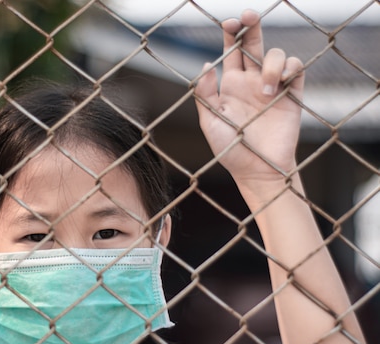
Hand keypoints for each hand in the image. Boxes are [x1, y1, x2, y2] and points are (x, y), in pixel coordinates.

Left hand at [195, 10, 303, 188]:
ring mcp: (273, 86)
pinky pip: (296, 68)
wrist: (257, 170)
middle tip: (248, 15)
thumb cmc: (229, 150)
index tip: (229, 24)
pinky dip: (290, 68)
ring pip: (275, 54)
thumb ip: (205, 93)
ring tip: (266, 90)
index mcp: (230, 84)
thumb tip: (206, 64)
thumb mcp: (210, 122)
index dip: (231, 33)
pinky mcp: (292, 94)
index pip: (232, 51)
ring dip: (271, 64)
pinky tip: (281, 83)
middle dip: (252, 25)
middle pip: (254, 43)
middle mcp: (252, 81)